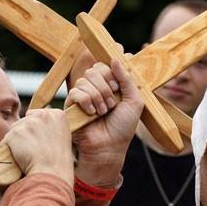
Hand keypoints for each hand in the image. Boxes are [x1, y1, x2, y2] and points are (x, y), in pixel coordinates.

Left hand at [2, 109, 73, 186]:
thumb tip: (38, 126)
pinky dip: (10, 150)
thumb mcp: (63, 138)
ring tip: (27, 154)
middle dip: (26, 133)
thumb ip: (51, 127)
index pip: (38, 115)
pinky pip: (6, 141)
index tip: (42, 142)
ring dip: (17, 140)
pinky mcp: (15, 133)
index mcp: (58, 115)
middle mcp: (43, 114)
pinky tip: (19, 158)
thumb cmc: (58, 161)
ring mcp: (29, 123)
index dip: (37, 129)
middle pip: (25, 120)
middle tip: (34, 149)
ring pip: (15, 129)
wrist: (51, 172)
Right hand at [66, 59, 143, 186]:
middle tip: (111, 105)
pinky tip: (91, 114)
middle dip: (106, 88)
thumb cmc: (123, 127)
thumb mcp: (134, 101)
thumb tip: (116, 58)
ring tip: (102, 112)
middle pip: (95, 69)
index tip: (118, 89)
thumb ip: (127, 79)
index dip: (112, 74)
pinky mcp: (71, 104)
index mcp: (111, 85)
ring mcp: (83, 95)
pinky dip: (86, 102)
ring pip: (85, 80)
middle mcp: (96, 88)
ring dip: (98, 97)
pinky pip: (76, 92)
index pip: (106, 65)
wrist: (108, 147)